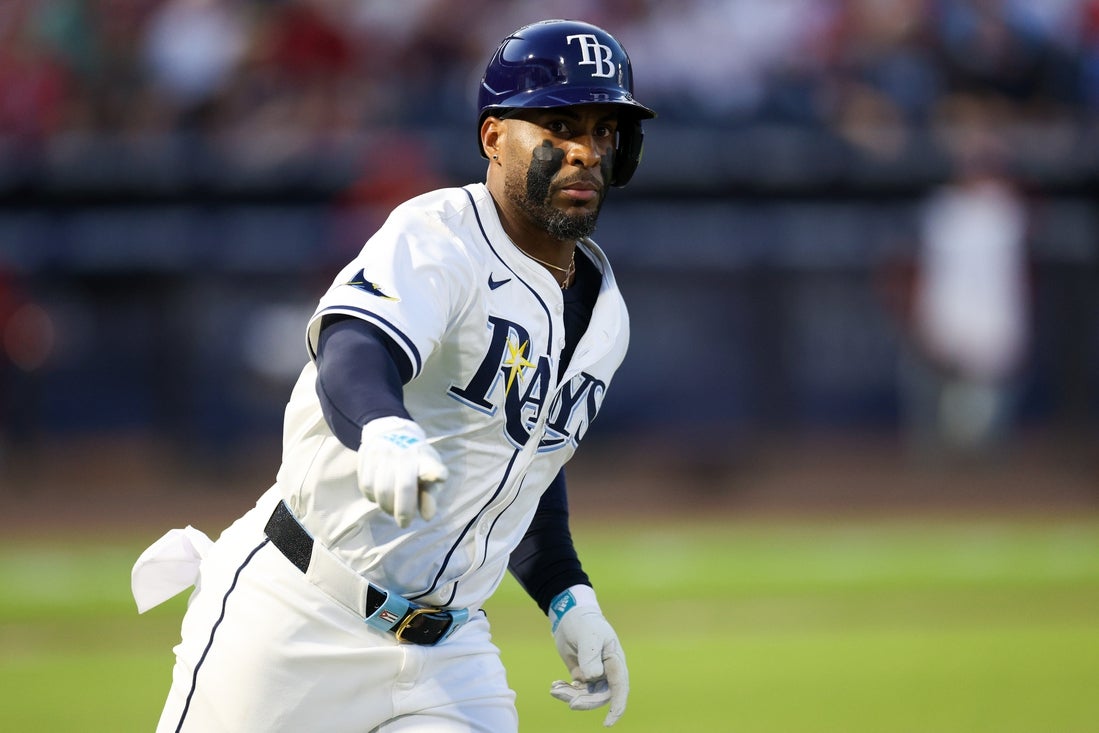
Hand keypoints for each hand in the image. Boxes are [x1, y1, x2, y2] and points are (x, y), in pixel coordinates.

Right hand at [358, 416, 447, 527]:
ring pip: (382, 490)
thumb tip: (427, 517)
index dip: (435, 472)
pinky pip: (367, 486)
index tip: (439, 476)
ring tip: (392, 510)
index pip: (431, 465)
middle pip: (404, 487)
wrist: (391, 432)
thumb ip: (429, 495)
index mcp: (425, 458)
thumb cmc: (415, 461)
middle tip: (404, 523)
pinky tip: (380, 497)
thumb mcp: (428, 473)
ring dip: (387, 507)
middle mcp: (405, 453)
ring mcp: (385, 452)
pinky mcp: (367, 455)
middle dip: (404, 511)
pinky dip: (373, 498)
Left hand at [549, 586, 628, 726]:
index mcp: (615, 662)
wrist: (570, 616)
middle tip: (569, 702)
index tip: (608, 723)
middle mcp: (606, 671)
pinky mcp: (581, 675)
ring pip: (585, 695)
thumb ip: (591, 656)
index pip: (620, 688)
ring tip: (555, 689)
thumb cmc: (584, 622)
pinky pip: (575, 690)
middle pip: (600, 695)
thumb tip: (592, 678)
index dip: (617, 707)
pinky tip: (554, 686)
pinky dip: (565, 691)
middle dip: (586, 701)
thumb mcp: (588, 636)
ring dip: (571, 696)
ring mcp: (593, 674)